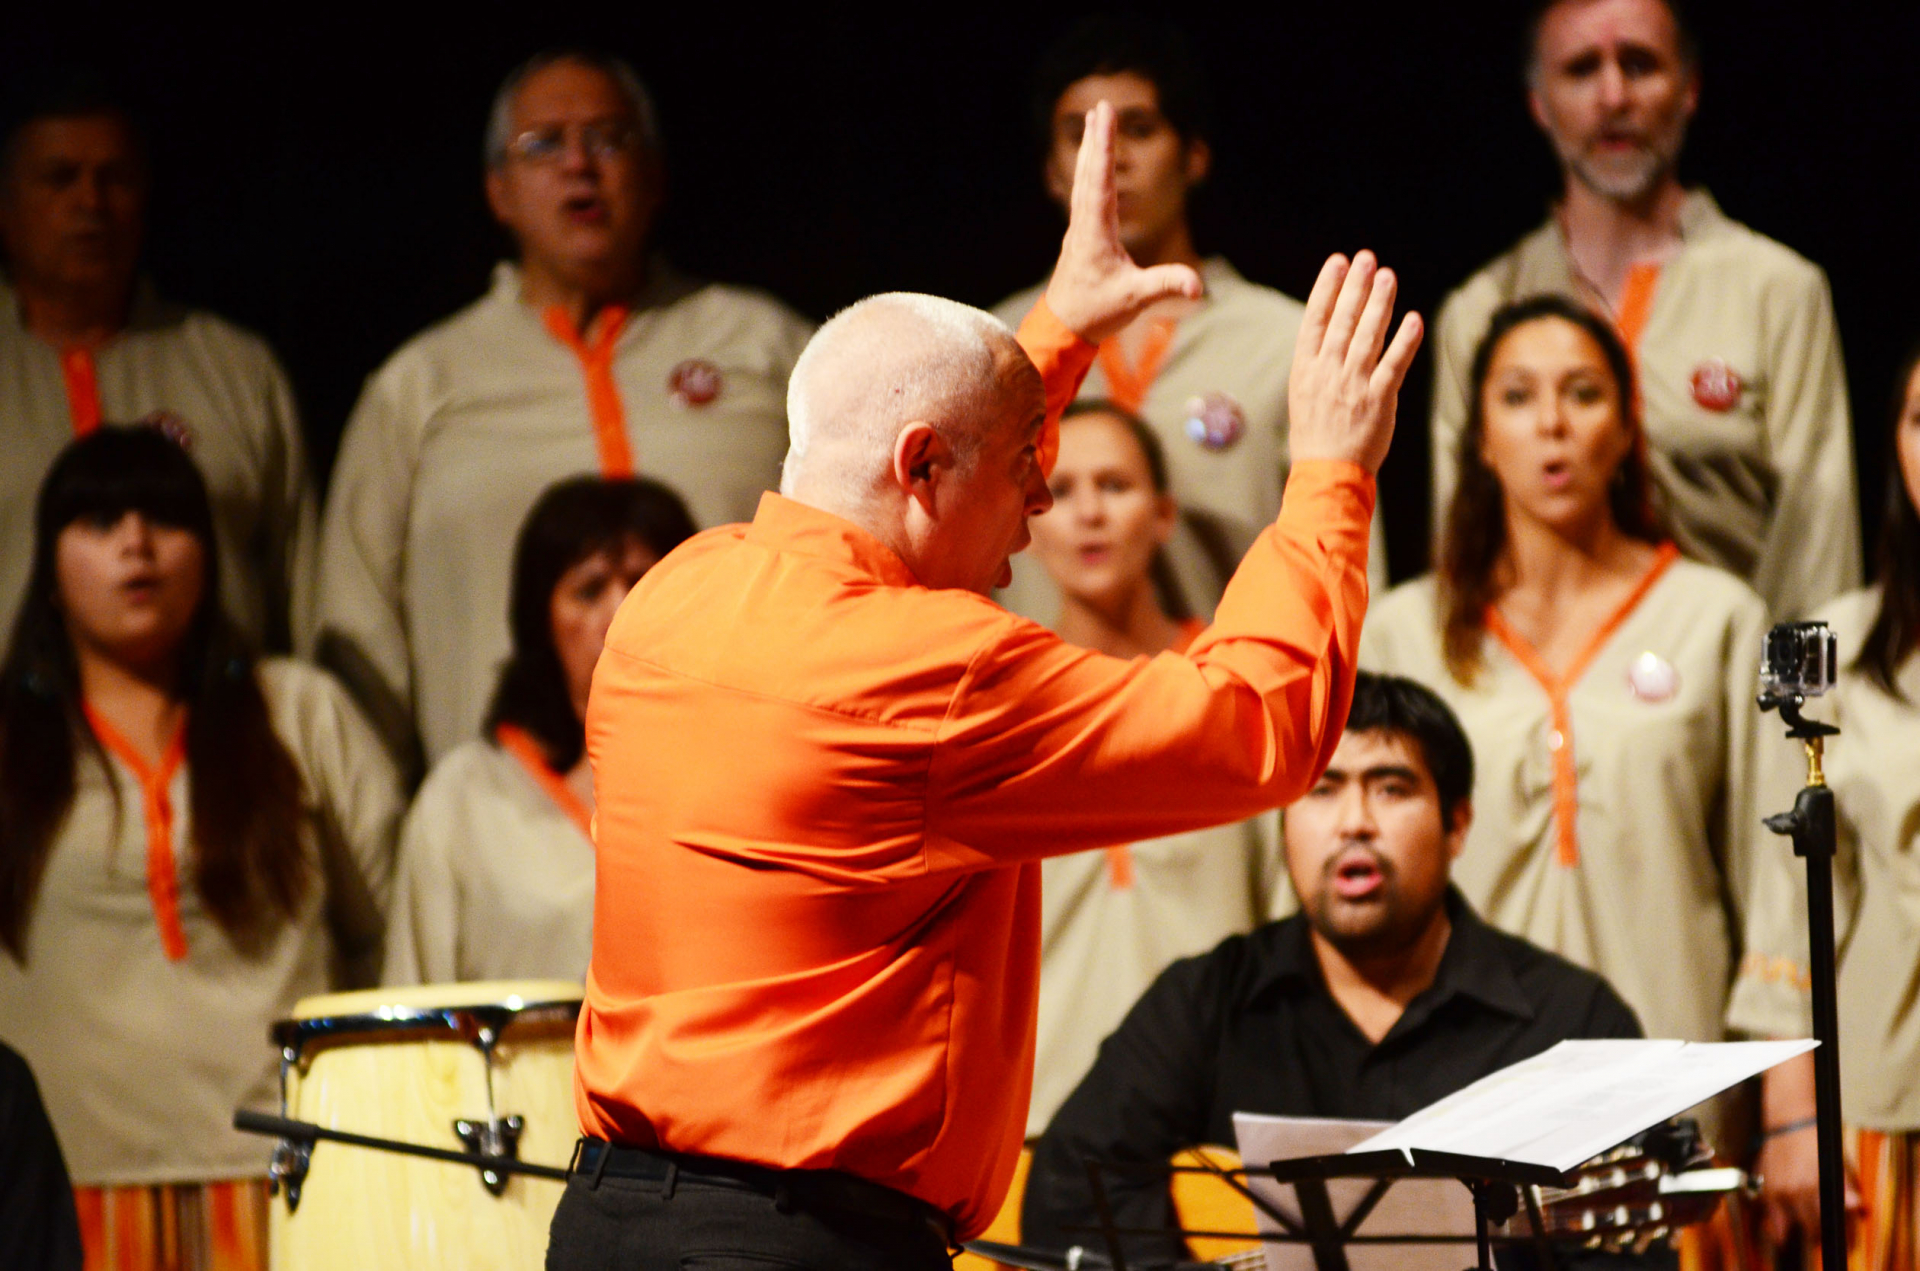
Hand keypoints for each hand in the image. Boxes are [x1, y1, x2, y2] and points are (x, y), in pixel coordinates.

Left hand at [1041, 100, 1202, 344]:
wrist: (1062, 330)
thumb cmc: (1095, 313)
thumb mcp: (1135, 300)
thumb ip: (1165, 286)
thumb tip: (1197, 284)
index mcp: (1095, 232)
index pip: (1102, 180)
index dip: (1104, 146)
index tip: (1104, 115)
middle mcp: (1083, 226)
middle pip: (1089, 174)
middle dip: (1096, 139)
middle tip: (1100, 107)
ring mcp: (1078, 232)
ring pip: (1083, 183)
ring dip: (1089, 153)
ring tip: (1092, 125)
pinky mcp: (1080, 240)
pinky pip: (1083, 197)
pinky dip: (1088, 175)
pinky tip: (1090, 170)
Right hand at [1286, 252, 1422, 474]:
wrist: (1326, 472)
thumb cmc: (1315, 436)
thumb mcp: (1304, 395)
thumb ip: (1319, 363)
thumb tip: (1334, 330)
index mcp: (1306, 370)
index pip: (1316, 320)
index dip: (1327, 289)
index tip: (1337, 263)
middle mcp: (1328, 372)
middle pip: (1343, 321)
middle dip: (1356, 286)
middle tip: (1366, 259)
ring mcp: (1353, 385)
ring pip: (1368, 337)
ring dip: (1380, 304)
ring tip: (1387, 277)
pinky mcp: (1378, 400)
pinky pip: (1394, 365)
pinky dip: (1404, 342)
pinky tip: (1413, 320)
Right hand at [1754, 1054, 1859, 1245]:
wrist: (1789, 1121)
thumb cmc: (1817, 1142)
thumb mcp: (1838, 1163)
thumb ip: (1846, 1188)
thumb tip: (1857, 1208)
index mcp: (1814, 1188)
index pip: (1823, 1226)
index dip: (1831, 1233)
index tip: (1834, 1234)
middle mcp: (1793, 1192)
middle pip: (1807, 1228)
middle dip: (1815, 1231)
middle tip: (1820, 1226)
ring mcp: (1775, 1190)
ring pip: (1785, 1226)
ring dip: (1795, 1226)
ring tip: (1802, 1220)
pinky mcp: (1762, 1186)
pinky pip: (1768, 1214)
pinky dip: (1775, 1218)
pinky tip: (1784, 1212)